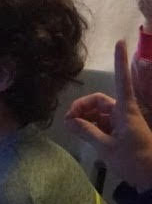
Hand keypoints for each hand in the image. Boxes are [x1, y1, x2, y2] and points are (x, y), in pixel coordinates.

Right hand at [67, 40, 151, 190]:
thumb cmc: (135, 161)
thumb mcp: (107, 148)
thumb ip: (87, 132)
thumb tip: (69, 121)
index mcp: (126, 112)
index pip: (123, 81)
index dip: (120, 62)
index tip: (120, 41)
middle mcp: (124, 113)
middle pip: (99, 101)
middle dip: (82, 107)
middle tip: (68, 120)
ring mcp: (123, 123)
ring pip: (98, 113)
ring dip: (84, 119)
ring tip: (74, 130)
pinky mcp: (121, 133)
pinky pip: (101, 123)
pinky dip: (90, 127)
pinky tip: (82, 135)